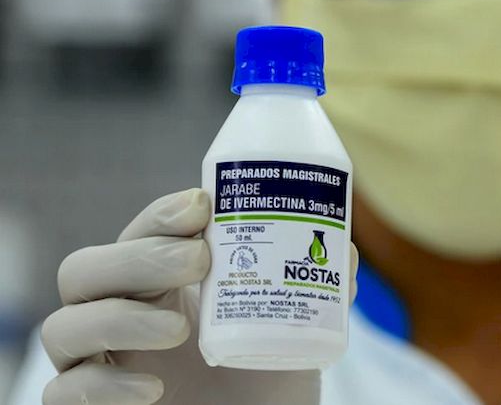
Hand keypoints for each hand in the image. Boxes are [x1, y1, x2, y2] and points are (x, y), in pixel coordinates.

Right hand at [40, 189, 358, 404]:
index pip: (139, 233)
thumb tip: (344, 251)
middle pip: (87, 269)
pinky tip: (152, 390)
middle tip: (197, 260)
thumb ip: (318, 282)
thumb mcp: (295, 322)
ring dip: (120, 318)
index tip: (201, 206)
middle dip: (140, 256)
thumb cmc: (267, 373)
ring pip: (64, 325)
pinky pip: (64, 391)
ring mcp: (99, 361)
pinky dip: (103, 386)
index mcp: (160, 280)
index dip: (160, 214)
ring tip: (180, 330)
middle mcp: (119, 313)